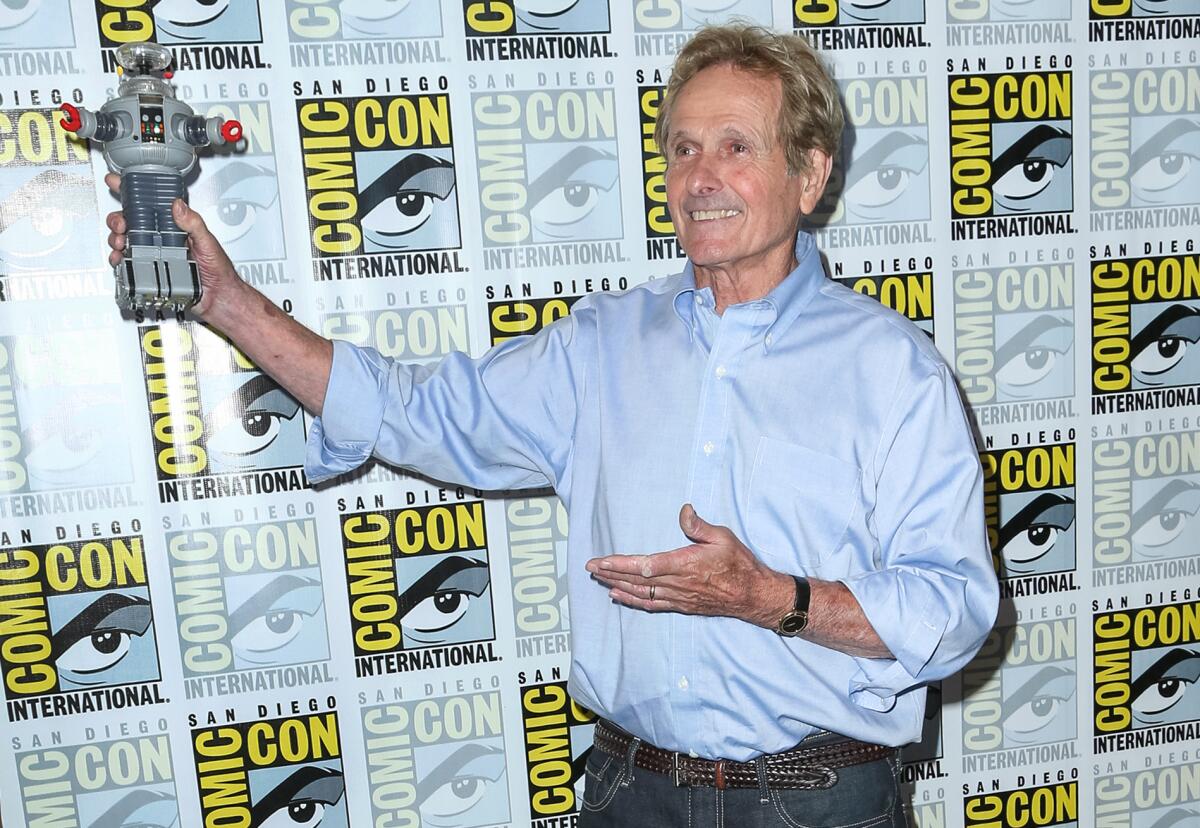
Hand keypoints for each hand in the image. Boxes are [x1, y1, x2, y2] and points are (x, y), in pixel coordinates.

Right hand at [104, 172, 242, 316]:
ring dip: (117, 239)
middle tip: (121, 223)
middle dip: (118, 219)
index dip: (131, 193)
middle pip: (131, 222)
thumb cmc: (218, 271)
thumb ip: (194, 223)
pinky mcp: (149, 272)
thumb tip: (178, 205)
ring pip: (125, 241)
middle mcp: (162, 239)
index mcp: (175, 227)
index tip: (117, 181)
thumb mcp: (208, 242)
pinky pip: (128, 264)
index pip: (150, 205)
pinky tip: (120, 259)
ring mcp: (154, 255)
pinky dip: (119, 260)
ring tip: (122, 242)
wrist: (218, 298)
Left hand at [585, 504, 792, 627]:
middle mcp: (678, 584)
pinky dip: (631, 601)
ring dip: (617, 586)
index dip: (620, 564)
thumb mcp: (723, 537)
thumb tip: (684, 510)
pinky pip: (651, 605)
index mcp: (685, 565)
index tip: (600, 561)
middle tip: (590, 567)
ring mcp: (678, 597)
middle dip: (610, 574)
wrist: (753, 596)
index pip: (645, 566)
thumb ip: (699, 526)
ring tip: (598, 578)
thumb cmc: (739, 564)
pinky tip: (618, 596)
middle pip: (636, 581)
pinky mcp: (681, 606)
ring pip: (640, 594)